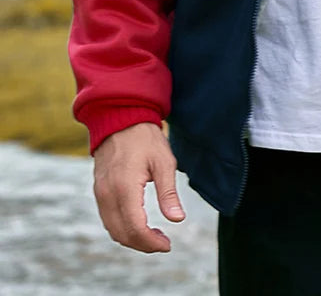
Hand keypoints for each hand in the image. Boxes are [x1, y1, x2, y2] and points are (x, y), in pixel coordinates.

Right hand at [93, 122, 185, 252]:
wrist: (121, 119)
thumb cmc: (146, 139)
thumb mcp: (164, 162)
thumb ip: (168, 193)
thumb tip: (178, 219)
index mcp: (125, 188)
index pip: (135, 228)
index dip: (151, 242)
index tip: (167, 245)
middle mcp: (107, 194)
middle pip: (122, 234)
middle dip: (143, 244)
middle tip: (163, 243)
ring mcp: (100, 193)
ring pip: (112, 229)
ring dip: (132, 238)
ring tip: (154, 235)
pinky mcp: (98, 191)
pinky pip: (108, 219)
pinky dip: (122, 228)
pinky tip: (139, 223)